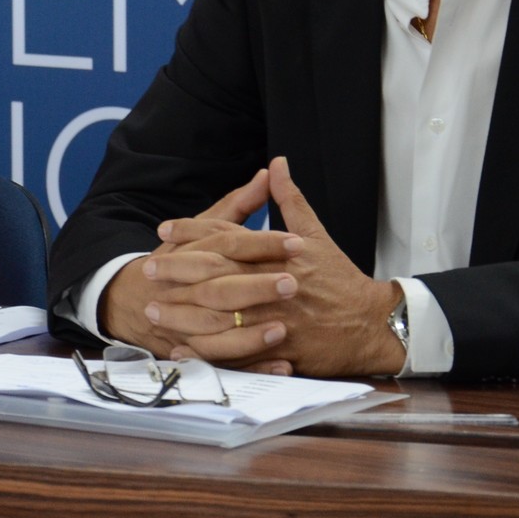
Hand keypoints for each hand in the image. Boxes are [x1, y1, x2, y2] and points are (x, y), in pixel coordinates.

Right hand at [99, 167, 302, 373]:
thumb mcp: (203, 230)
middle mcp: (189, 288)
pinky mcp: (196, 352)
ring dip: (251, 333)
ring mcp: (188, 324)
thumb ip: (238, 205)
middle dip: (257, 287)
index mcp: (195, 253)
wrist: (130, 301)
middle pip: (223, 288)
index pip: (229, 244)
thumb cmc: (177, 262)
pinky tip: (282, 364)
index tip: (298, 242)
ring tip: (284, 330)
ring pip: (218, 330)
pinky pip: (224, 364)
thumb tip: (270, 173)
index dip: (263, 243)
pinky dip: (253, 366)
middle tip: (294, 283)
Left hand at [167, 157, 403, 378]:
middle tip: (147, 270)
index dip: (193, 231)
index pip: (228, 236)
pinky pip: (236, 353)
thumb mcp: (315, 234)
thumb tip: (277, 164)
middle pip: (217, 274)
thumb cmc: (340, 278)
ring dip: (184, 314)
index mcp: (278, 253)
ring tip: (154, 312)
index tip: (164, 230)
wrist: (372, 323)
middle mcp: (273, 282)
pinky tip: (182, 349)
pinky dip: (208, 352)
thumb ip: (290, 200)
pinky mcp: (279, 349)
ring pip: (221, 316)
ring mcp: (275, 318)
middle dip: (178, 271)